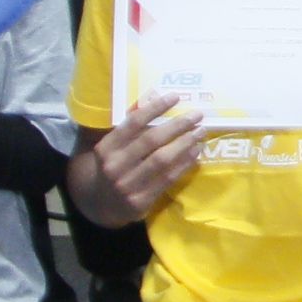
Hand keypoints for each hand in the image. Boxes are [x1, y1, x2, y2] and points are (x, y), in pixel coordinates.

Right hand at [82, 96, 203, 219]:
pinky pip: (168, 178)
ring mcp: (127, 185)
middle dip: (177, 125)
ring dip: (185, 143)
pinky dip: (184, 164)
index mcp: (106, 148)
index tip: (175, 96)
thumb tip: (154, 97)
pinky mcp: (141, 201)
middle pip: (151, 140)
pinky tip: (195, 153)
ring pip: (162, 160)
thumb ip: (130, 127)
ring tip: (200, 132)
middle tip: (197, 115)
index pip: (133, 123)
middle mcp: (115, 165)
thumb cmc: (111, 167)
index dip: (155, 108)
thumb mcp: (111, 148)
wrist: (101, 205)